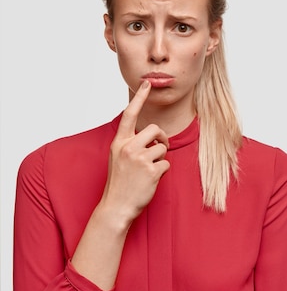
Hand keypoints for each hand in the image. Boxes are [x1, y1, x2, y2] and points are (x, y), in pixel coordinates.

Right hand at [101, 80, 169, 223]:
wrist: (116, 207)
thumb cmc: (120, 183)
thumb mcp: (118, 158)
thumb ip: (131, 144)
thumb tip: (153, 135)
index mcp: (118, 143)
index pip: (129, 115)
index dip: (139, 98)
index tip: (147, 84)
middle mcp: (127, 147)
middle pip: (155, 129)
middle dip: (161, 138)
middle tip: (160, 148)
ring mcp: (139, 159)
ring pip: (163, 147)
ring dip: (161, 157)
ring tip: (150, 170)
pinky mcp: (151, 170)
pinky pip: (167, 162)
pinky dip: (163, 170)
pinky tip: (152, 179)